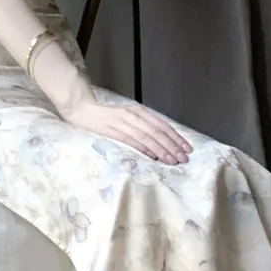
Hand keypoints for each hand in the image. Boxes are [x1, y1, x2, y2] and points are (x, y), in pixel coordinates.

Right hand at [60, 97, 192, 164]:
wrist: (83, 109)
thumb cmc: (107, 116)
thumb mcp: (128, 118)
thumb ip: (143, 128)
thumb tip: (160, 145)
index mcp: (139, 111)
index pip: (162, 125)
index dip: (176, 137)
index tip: (187, 148)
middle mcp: (133, 115)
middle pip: (157, 131)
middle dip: (172, 146)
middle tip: (183, 158)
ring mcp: (123, 122)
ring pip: (148, 137)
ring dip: (162, 150)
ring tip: (173, 160)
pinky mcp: (113, 130)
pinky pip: (132, 140)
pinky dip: (144, 149)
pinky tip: (153, 157)